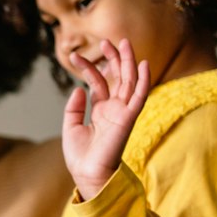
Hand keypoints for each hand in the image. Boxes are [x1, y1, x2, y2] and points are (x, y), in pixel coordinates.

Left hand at [62, 38, 150, 200]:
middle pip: (117, 77)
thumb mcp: (71, 127)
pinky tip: (144, 64)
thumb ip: (75, 107)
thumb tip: (79, 87)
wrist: (87, 174)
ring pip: (129, 82)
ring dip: (128, 62)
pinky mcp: (128, 118)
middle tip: (106, 41)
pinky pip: (140, 97)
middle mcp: (114, 108)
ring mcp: (122, 112)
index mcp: (101, 110)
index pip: (98, 82)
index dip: (88, 68)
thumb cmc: (81, 156)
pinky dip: (143, 81)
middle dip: (113, 59)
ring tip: (123, 43)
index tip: (74, 57)